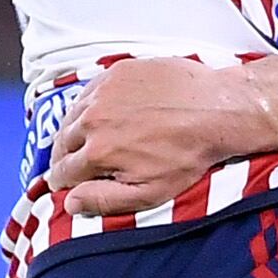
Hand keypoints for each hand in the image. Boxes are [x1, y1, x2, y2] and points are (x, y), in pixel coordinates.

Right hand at [47, 59, 264, 217]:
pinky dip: (88, 105)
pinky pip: (88, 92)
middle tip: (73, 163)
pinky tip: (100, 113)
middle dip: (65, 157)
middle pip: (61, 143)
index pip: (62, 171)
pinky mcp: (116, 73)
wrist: (216, 109)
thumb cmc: (188, 153)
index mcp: (98, 152)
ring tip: (85, 140)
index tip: (67, 182)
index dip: (63, 181)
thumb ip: (105, 200)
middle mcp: (93, 120)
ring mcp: (103, 93)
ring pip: (71, 117)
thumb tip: (71, 203)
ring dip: (74, 131)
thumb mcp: (150, 192)